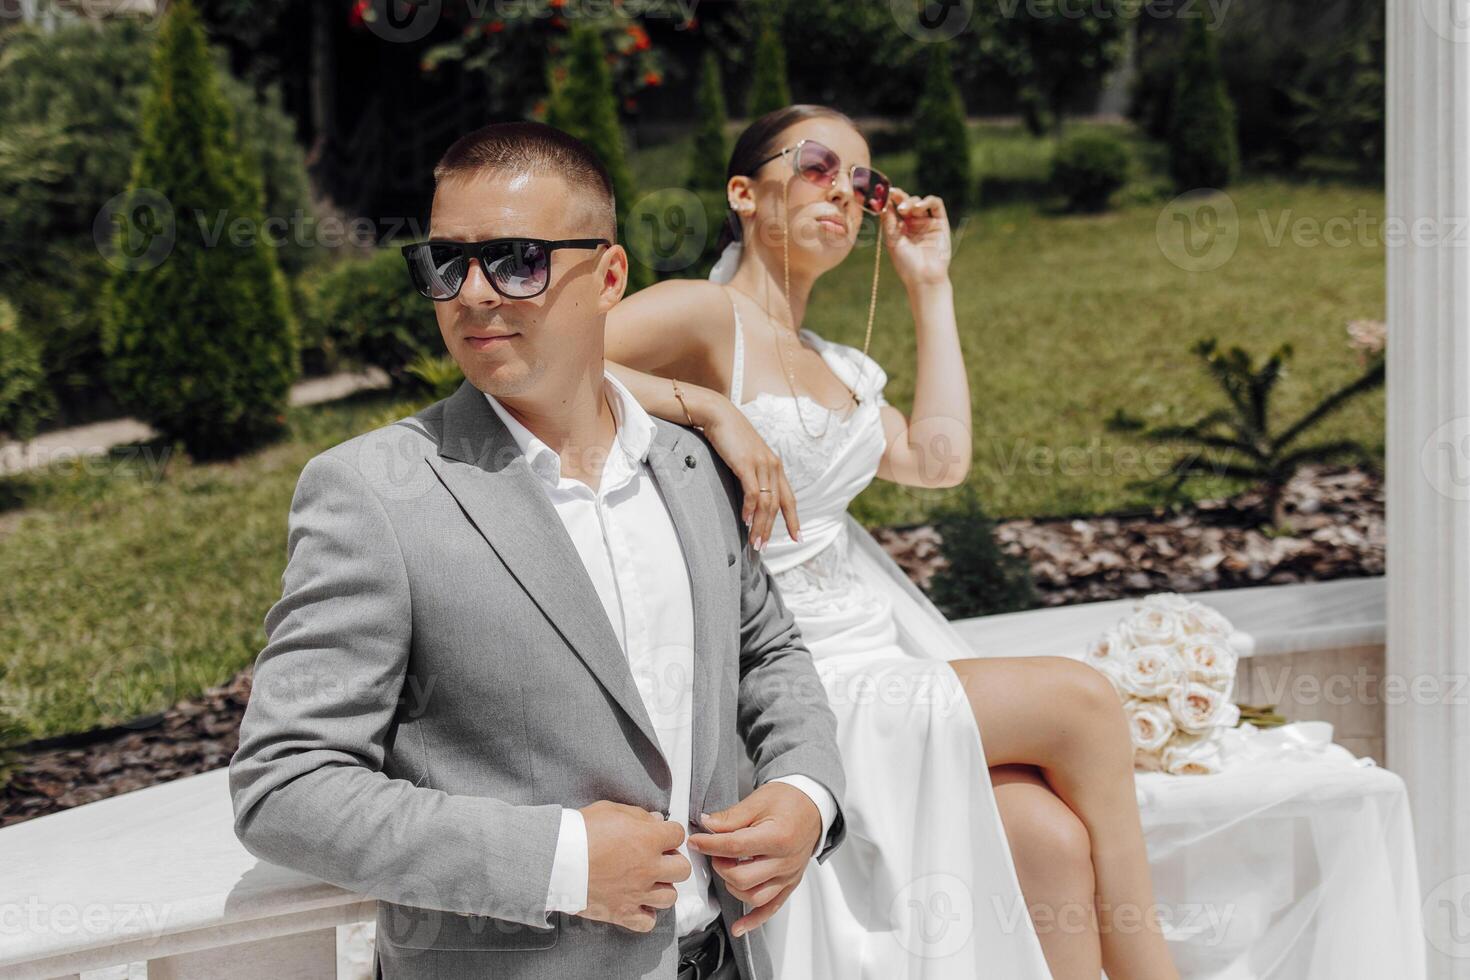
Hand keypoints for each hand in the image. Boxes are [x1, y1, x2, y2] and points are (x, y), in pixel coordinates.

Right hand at [580, 801, 691, 932]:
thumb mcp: (610, 810)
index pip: (678, 834)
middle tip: (657, 859)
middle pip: (682, 869)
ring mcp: (637, 893)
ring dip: (661, 888)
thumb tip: (655, 821)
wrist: (555, 859)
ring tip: (647, 882)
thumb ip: (638, 815)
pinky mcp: (622, 913)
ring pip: (669, 897)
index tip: (661, 835)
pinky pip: (647, 922)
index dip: (670, 833)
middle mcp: (648, 868)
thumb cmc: (579, 832)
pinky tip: (637, 904)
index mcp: (648, 839)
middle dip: (672, 861)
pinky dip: (645, 915)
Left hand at [687, 782, 821, 936]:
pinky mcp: (789, 884)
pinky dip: (754, 920)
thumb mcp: (758, 800)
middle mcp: (785, 860)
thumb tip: (706, 825)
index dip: (709, 845)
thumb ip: (731, 817)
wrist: (812, 806)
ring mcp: (788, 875)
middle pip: (742, 876)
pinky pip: (771, 908)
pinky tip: (739, 927)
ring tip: (727, 868)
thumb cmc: (789, 801)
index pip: (735, 847)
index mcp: (778, 836)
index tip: (695, 841)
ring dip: (732, 885)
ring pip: (754, 896)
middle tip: (714, 851)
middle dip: (720, 865)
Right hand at [701, 396, 799, 550]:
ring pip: (767, 503)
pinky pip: (752, 492)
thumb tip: (751, 498)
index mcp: (775, 466)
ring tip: (754, 542)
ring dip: (761, 525)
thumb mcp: (747, 458)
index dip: (794, 520)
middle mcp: (773, 466)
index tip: (798, 538)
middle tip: (763, 548)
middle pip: (778, 505)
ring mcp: (761, 464)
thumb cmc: (730, 437)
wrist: (719, 415)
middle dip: (772, 529)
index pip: (789, 498)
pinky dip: (750, 509)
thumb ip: (753, 475)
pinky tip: (746, 521)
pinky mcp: (746, 464)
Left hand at [881, 187, 952, 288]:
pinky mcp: (940, 222)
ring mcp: (927, 222)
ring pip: (920, 202)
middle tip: (894, 196)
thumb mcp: (892, 240)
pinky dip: (927, 201)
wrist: (924, 277)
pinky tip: (919, 208)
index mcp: (900, 227)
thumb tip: (882, 201)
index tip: (883, 192)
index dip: (889, 199)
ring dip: (912, 201)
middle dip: (900, 197)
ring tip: (906, 210)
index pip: (895, 207)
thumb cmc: (905, 263)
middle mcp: (914, 223)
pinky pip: (936, 205)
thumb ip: (888, 220)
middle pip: (907, 202)